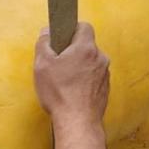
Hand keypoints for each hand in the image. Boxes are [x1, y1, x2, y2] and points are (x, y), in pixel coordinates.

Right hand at [34, 23, 115, 148]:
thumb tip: (47, 32)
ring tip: (64, 80)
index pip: (84, 26)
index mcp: (86, 48)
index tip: (61, 39)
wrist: (77, 122)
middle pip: (86, 45)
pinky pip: (94, 76)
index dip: (71, 29)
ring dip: (79, 66)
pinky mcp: (105, 88)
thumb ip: (44, 43)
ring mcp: (105, 74)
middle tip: (58, 62)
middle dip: (73, 50)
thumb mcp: (42, 65)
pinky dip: (84, 79)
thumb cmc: (60, 93)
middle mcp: (100, 58)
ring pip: (90, 62)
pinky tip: (72, 91)